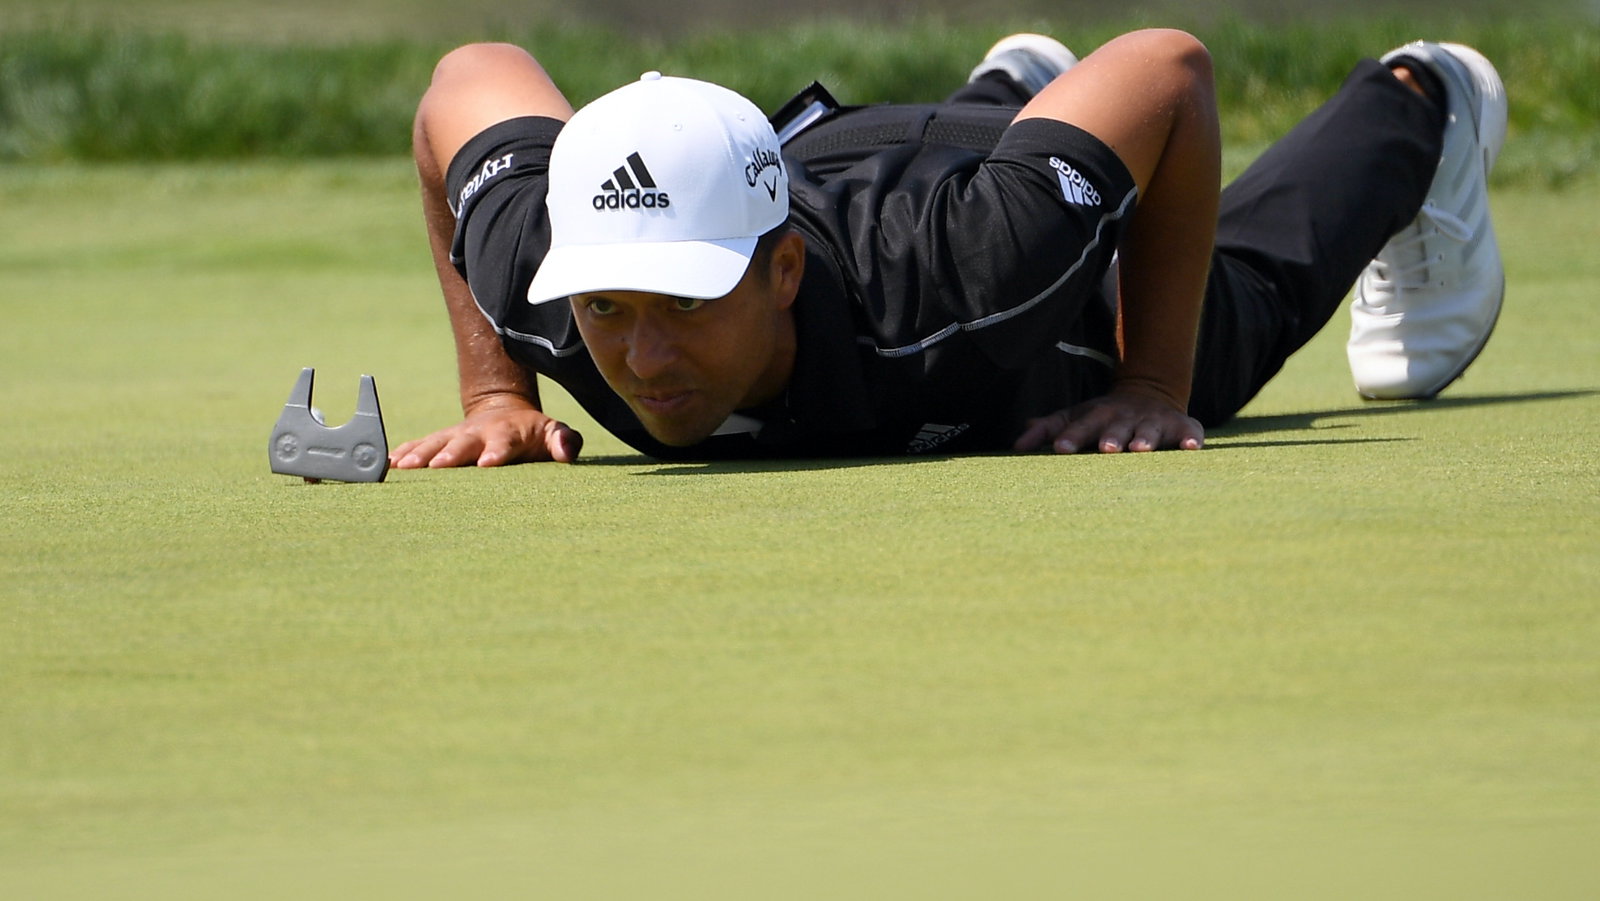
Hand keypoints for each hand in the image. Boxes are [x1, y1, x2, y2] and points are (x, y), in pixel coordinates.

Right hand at [389, 402, 582, 467]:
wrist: (503, 411)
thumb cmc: (532, 433)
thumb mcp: (554, 433)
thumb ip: (564, 441)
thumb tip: (567, 451)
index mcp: (509, 433)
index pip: (505, 442)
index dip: (497, 452)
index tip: (488, 464)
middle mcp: (479, 432)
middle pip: (464, 443)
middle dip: (451, 454)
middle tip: (437, 467)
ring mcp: (456, 435)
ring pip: (435, 443)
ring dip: (419, 455)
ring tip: (401, 468)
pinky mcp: (439, 440)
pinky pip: (417, 446)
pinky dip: (402, 454)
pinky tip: (387, 465)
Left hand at [1014, 385, 1203, 453]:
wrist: (1149, 394)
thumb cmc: (1103, 417)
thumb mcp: (1074, 417)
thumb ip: (1048, 430)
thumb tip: (1017, 445)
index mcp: (1097, 417)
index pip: (1081, 427)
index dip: (1071, 437)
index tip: (1059, 449)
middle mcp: (1125, 419)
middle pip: (1115, 429)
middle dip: (1110, 438)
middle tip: (1105, 449)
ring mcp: (1153, 422)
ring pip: (1148, 432)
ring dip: (1145, 440)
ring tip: (1140, 450)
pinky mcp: (1181, 427)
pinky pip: (1187, 433)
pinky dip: (1190, 439)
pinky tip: (1191, 448)